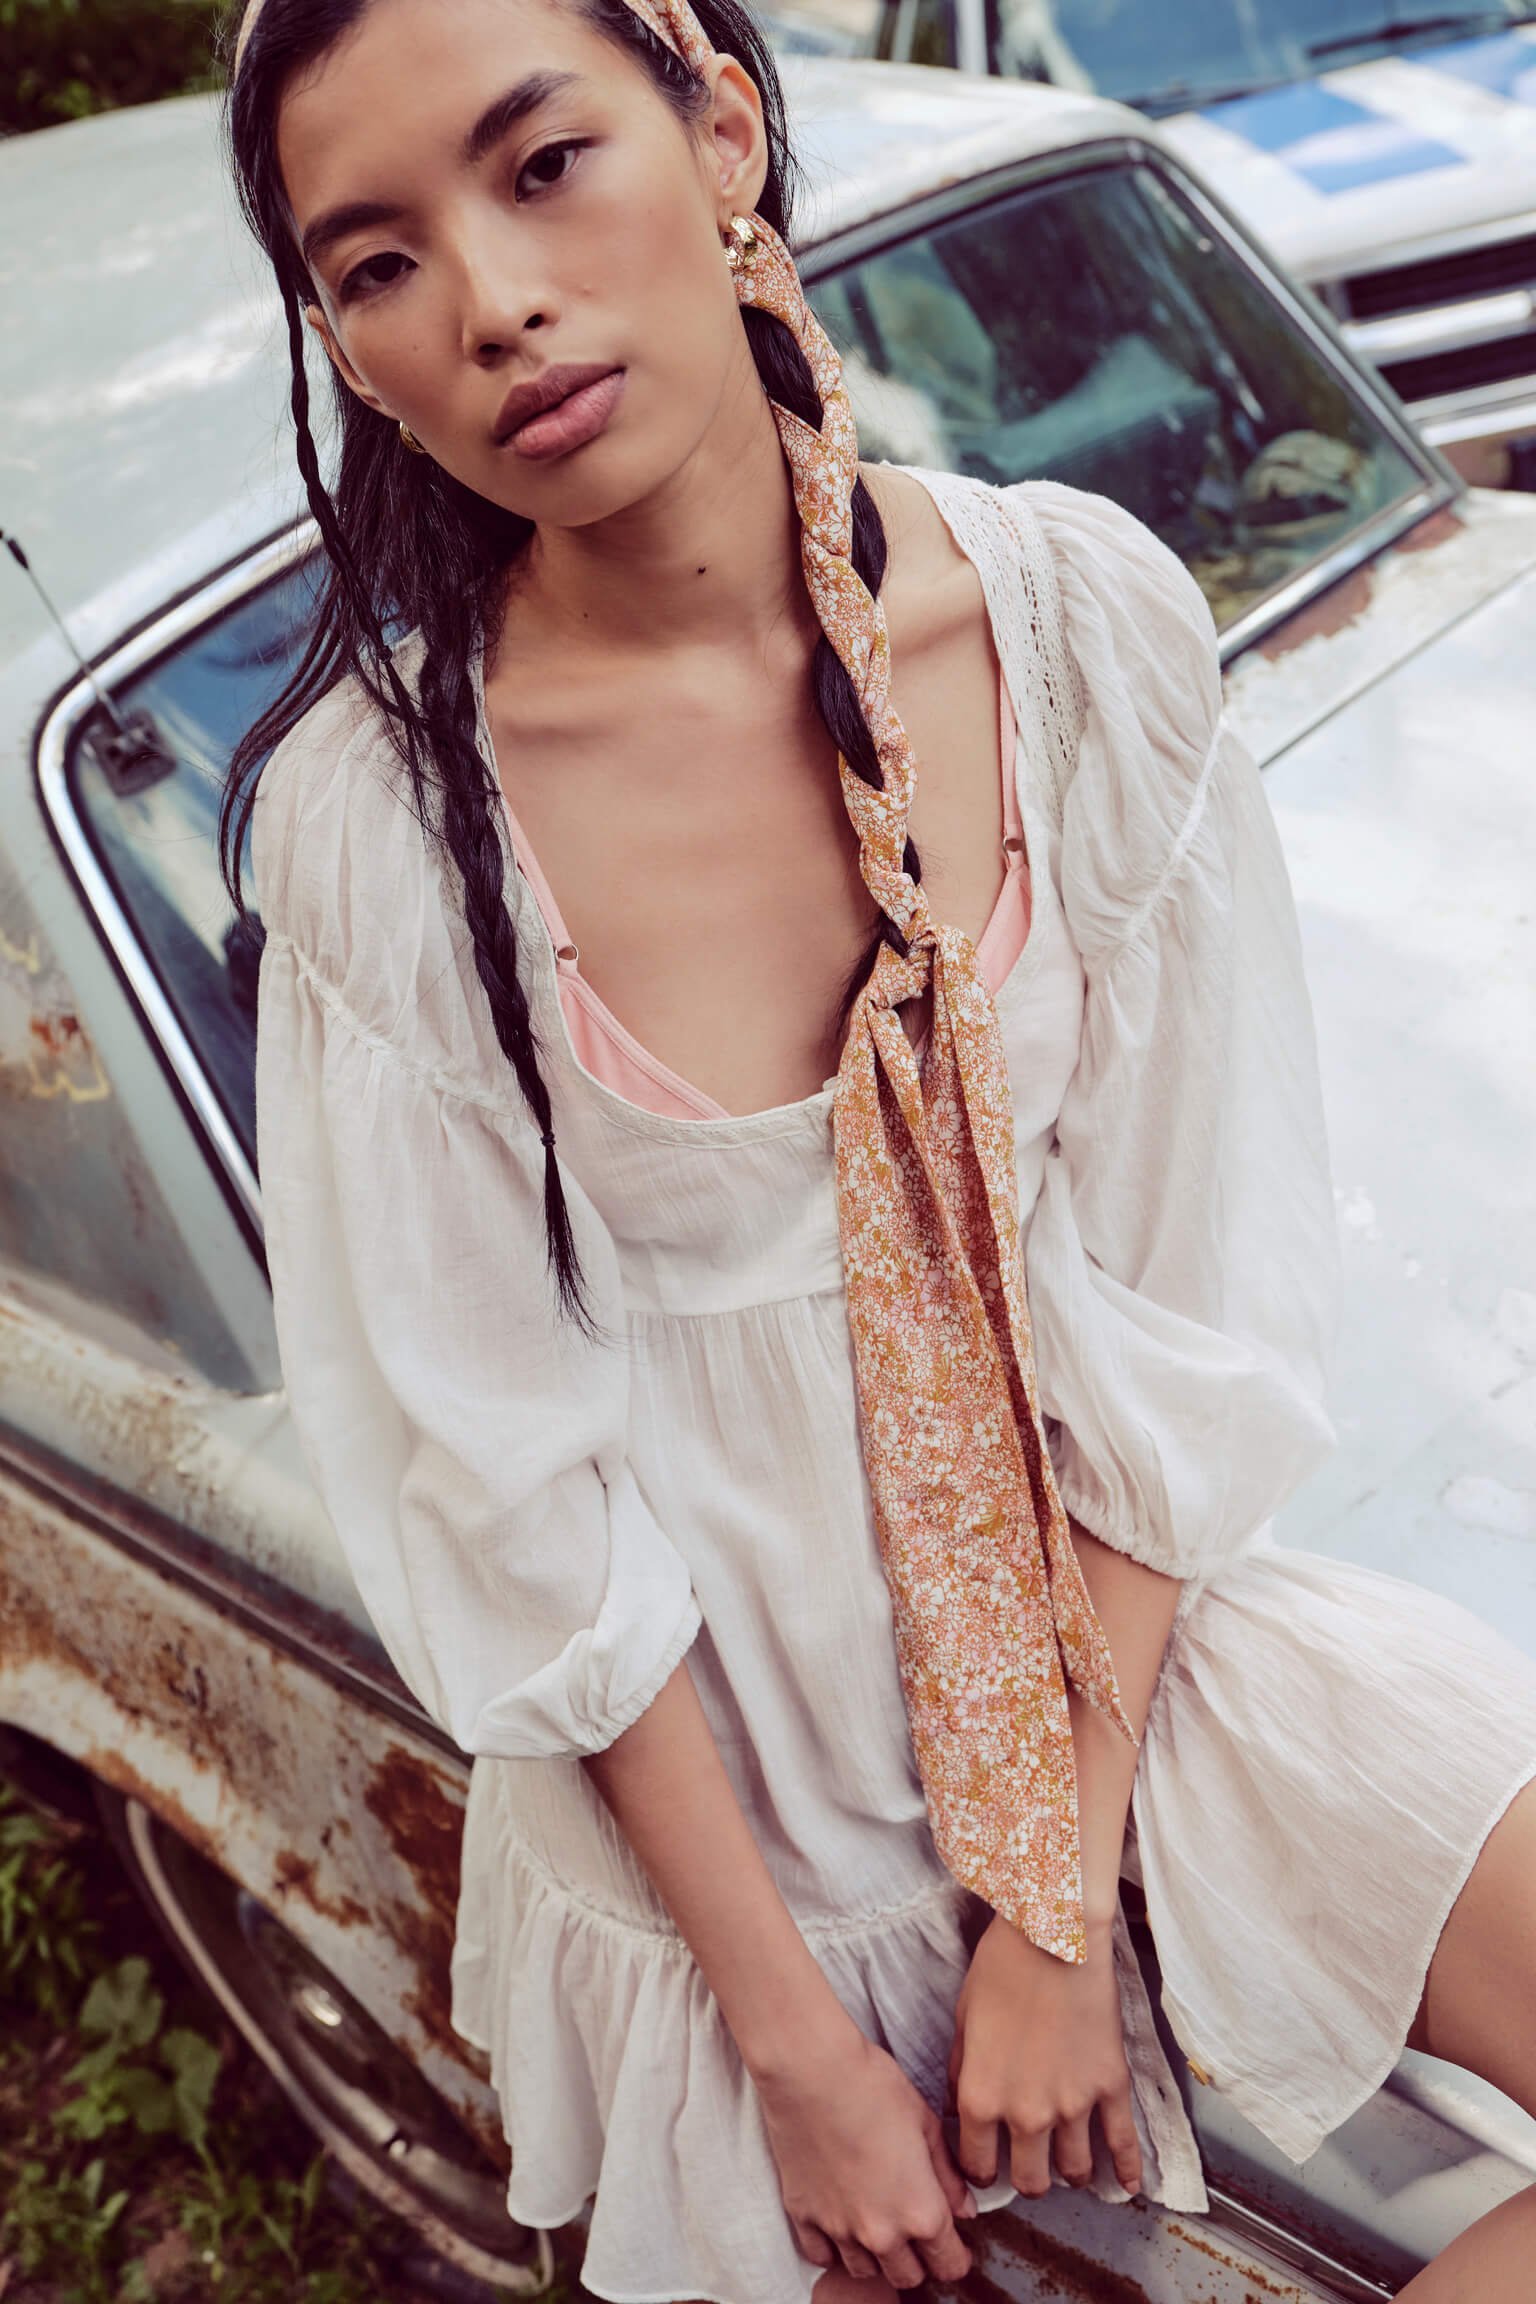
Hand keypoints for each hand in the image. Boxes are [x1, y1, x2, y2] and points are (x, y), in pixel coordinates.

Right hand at [752, 2022, 977, 2288]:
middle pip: (908, 2276)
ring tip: (877, 2222)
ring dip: (876, 2255)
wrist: (810, 2070)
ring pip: (865, 2271)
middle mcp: (880, 2233)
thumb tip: (965, 2209)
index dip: (956, 2255)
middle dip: (918, 2259)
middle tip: (915, 2230)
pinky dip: (833, 2247)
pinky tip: (840, 2220)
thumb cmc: (872, 2086)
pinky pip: (821, 2256)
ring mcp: (838, 2229)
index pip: (949, 2264)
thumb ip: (948, 2175)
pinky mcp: (802, 2216)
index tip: (953, 2244)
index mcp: (920, 2212)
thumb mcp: (926, 2124)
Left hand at [947, 1912, 1142, 2200]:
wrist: (1054, 1932)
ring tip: (1069, 2165)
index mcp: (981, 2098)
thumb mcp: (963, 2018)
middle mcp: (1027, 2113)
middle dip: (1027, 2179)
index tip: (987, 2165)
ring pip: (1075, 2170)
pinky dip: (1127, 2171)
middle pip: (1030, 2181)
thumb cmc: (1001, 1966)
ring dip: (1070, 2173)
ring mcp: (1074, 2104)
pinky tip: (1127, 2184)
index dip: (980, 2170)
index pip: (977, 2166)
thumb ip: (961, 2071)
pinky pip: (1124, 2144)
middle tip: (1030, 2166)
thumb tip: (961, 2107)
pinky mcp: (1111, 2086)